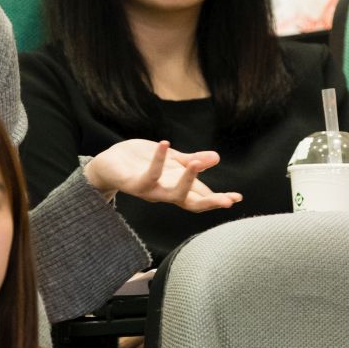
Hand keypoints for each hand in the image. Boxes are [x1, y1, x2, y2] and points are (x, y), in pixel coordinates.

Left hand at [84, 139, 242, 212]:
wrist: (110, 163)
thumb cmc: (141, 163)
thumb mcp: (171, 160)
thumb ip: (192, 161)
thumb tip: (216, 158)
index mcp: (177, 187)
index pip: (202, 196)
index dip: (220, 198)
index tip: (238, 197)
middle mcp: (165, 193)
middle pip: (192, 203)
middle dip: (210, 202)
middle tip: (229, 201)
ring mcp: (151, 191)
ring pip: (172, 194)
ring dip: (186, 181)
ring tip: (196, 164)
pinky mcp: (135, 184)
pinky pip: (149, 175)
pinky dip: (158, 160)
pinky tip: (166, 144)